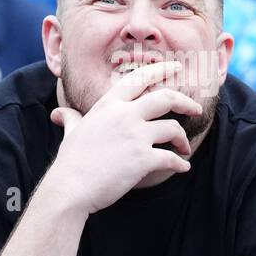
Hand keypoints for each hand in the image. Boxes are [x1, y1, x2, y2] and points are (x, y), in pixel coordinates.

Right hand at [47, 60, 201, 215]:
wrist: (70, 188)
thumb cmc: (70, 162)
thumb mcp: (72, 132)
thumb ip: (72, 118)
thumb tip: (59, 113)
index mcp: (109, 104)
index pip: (140, 78)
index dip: (162, 70)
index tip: (176, 67)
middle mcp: (125, 115)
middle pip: (166, 98)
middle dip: (186, 102)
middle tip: (195, 109)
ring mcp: (135, 136)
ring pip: (173, 128)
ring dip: (183, 139)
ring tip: (184, 148)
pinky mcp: (143, 159)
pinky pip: (171, 158)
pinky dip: (180, 164)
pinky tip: (183, 167)